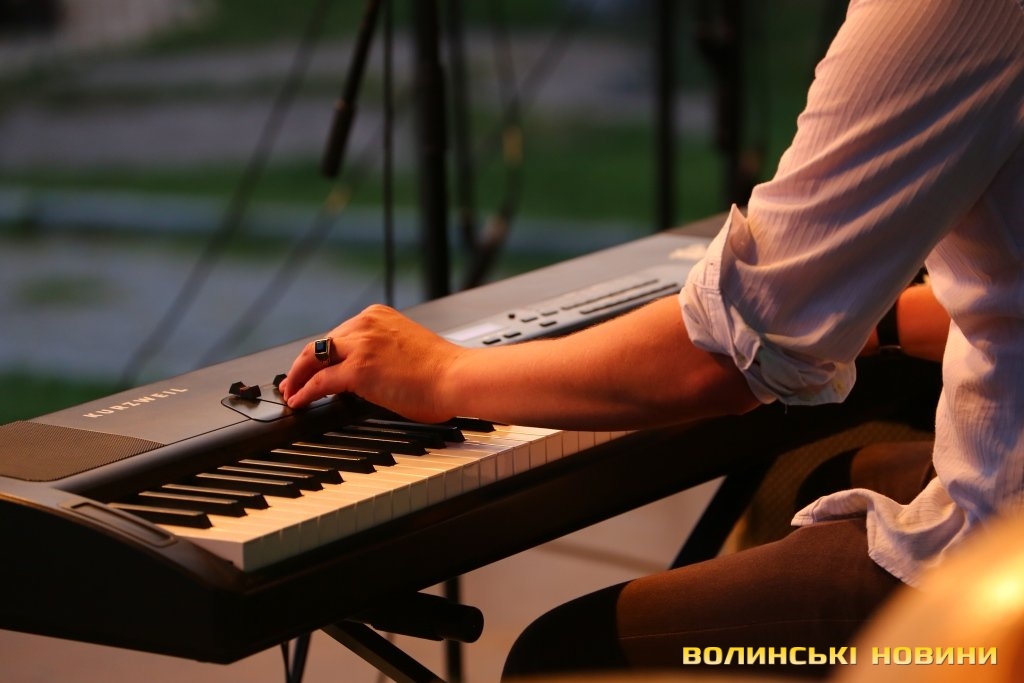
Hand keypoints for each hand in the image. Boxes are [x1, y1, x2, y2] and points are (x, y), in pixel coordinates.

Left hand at [278, 304, 463, 423]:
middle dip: (303, 364)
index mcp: (379, 316)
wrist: (456, 377)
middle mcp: (366, 324)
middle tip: (293, 380)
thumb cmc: (443, 370)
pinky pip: (320, 382)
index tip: (315, 365)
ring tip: (290, 392)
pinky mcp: (357, 370)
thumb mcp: (407, 347)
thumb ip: (382, 352)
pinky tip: (299, 402)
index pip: (339, 334)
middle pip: (322, 344)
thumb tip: (368, 375)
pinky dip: (305, 392)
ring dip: (298, 376)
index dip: (322, 354)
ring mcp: (360, 345)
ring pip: (314, 358)